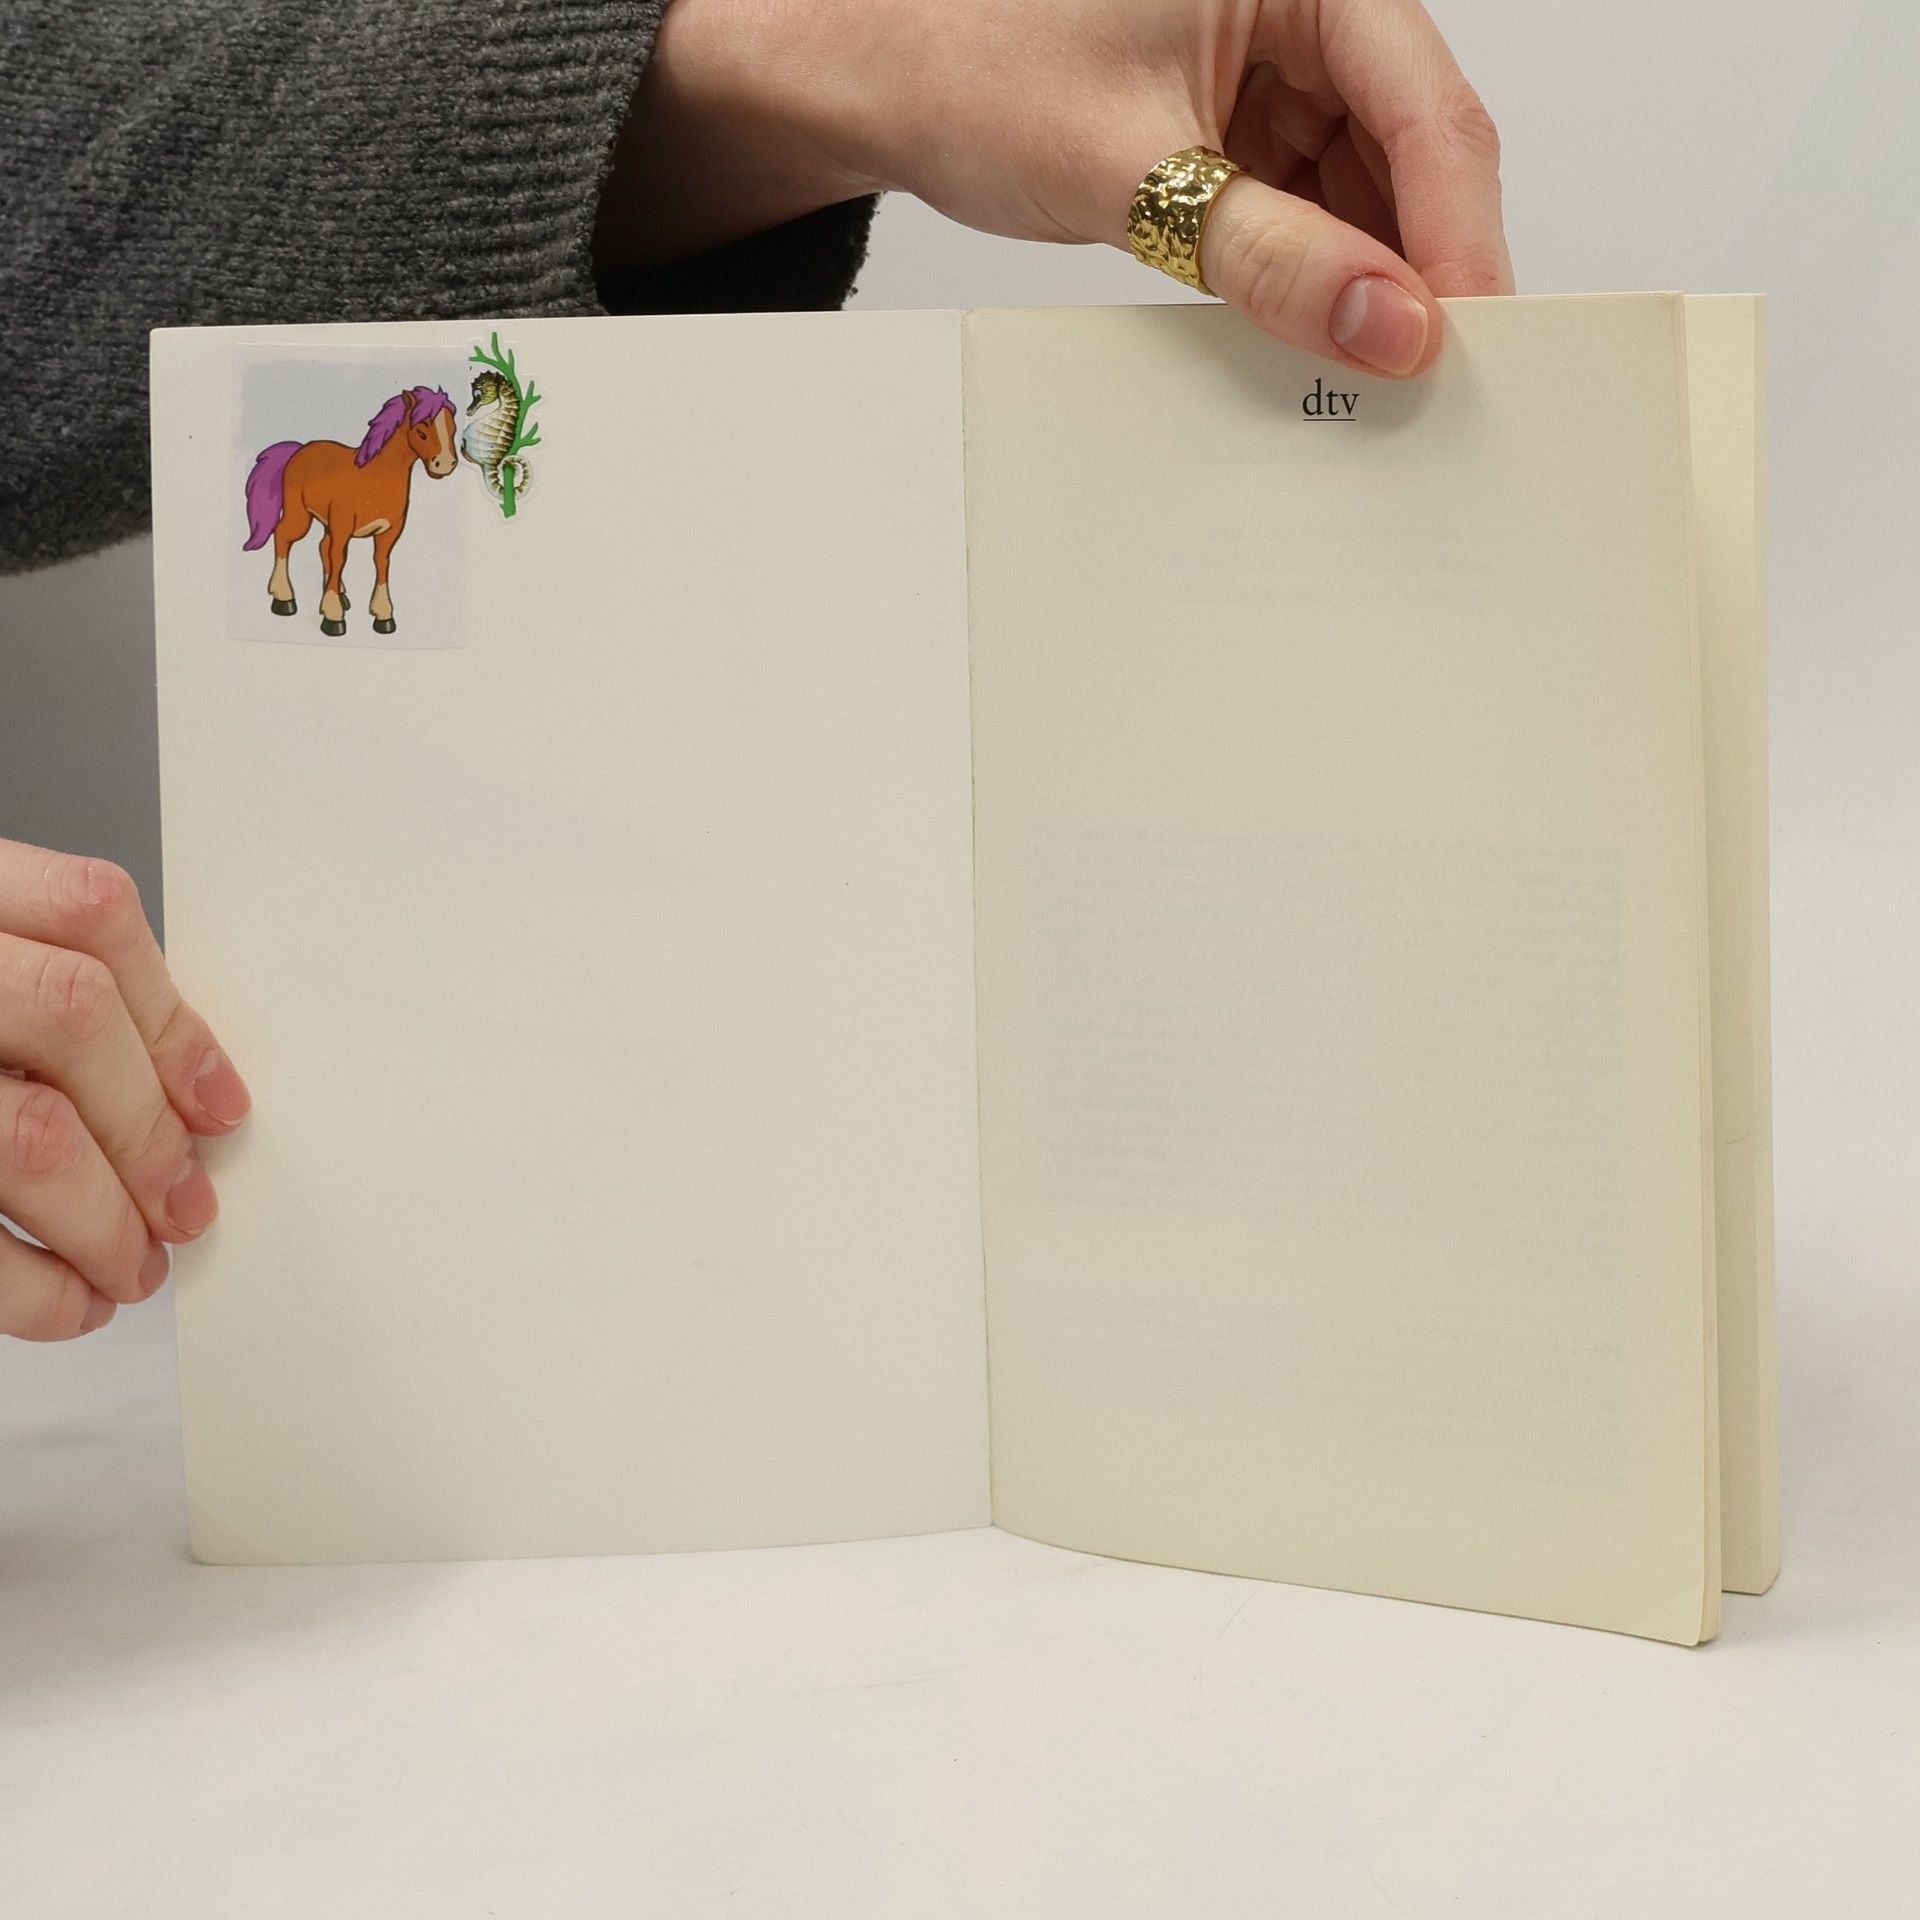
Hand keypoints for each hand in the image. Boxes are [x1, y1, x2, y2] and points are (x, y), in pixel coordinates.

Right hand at [0, 840, 248, 1340]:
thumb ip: (28, 989)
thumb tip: (180, 1094)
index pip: (87, 913)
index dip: (172, 1018)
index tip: (217, 1103)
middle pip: (73, 1016)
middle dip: (148, 1128)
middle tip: (184, 1205)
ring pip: (28, 1132)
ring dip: (105, 1221)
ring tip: (131, 1267)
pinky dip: (33, 1289)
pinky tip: (64, 1303)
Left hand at [601, 0, 1512, 375]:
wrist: (880, 80)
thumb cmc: (968, 68)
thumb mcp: (1129, 172)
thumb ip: (1269, 255)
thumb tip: (1386, 325)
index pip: (1425, 101)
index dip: (1459, 230)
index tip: (1470, 334)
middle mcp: (1299, 4)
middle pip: (1412, 143)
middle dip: (1421, 260)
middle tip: (1434, 374)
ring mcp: (1273, 63)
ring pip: (1366, 183)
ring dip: (1368, 276)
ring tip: (1369, 369)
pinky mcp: (1240, 121)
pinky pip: (1309, 201)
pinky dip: (1313, 271)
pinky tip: (1314, 333)